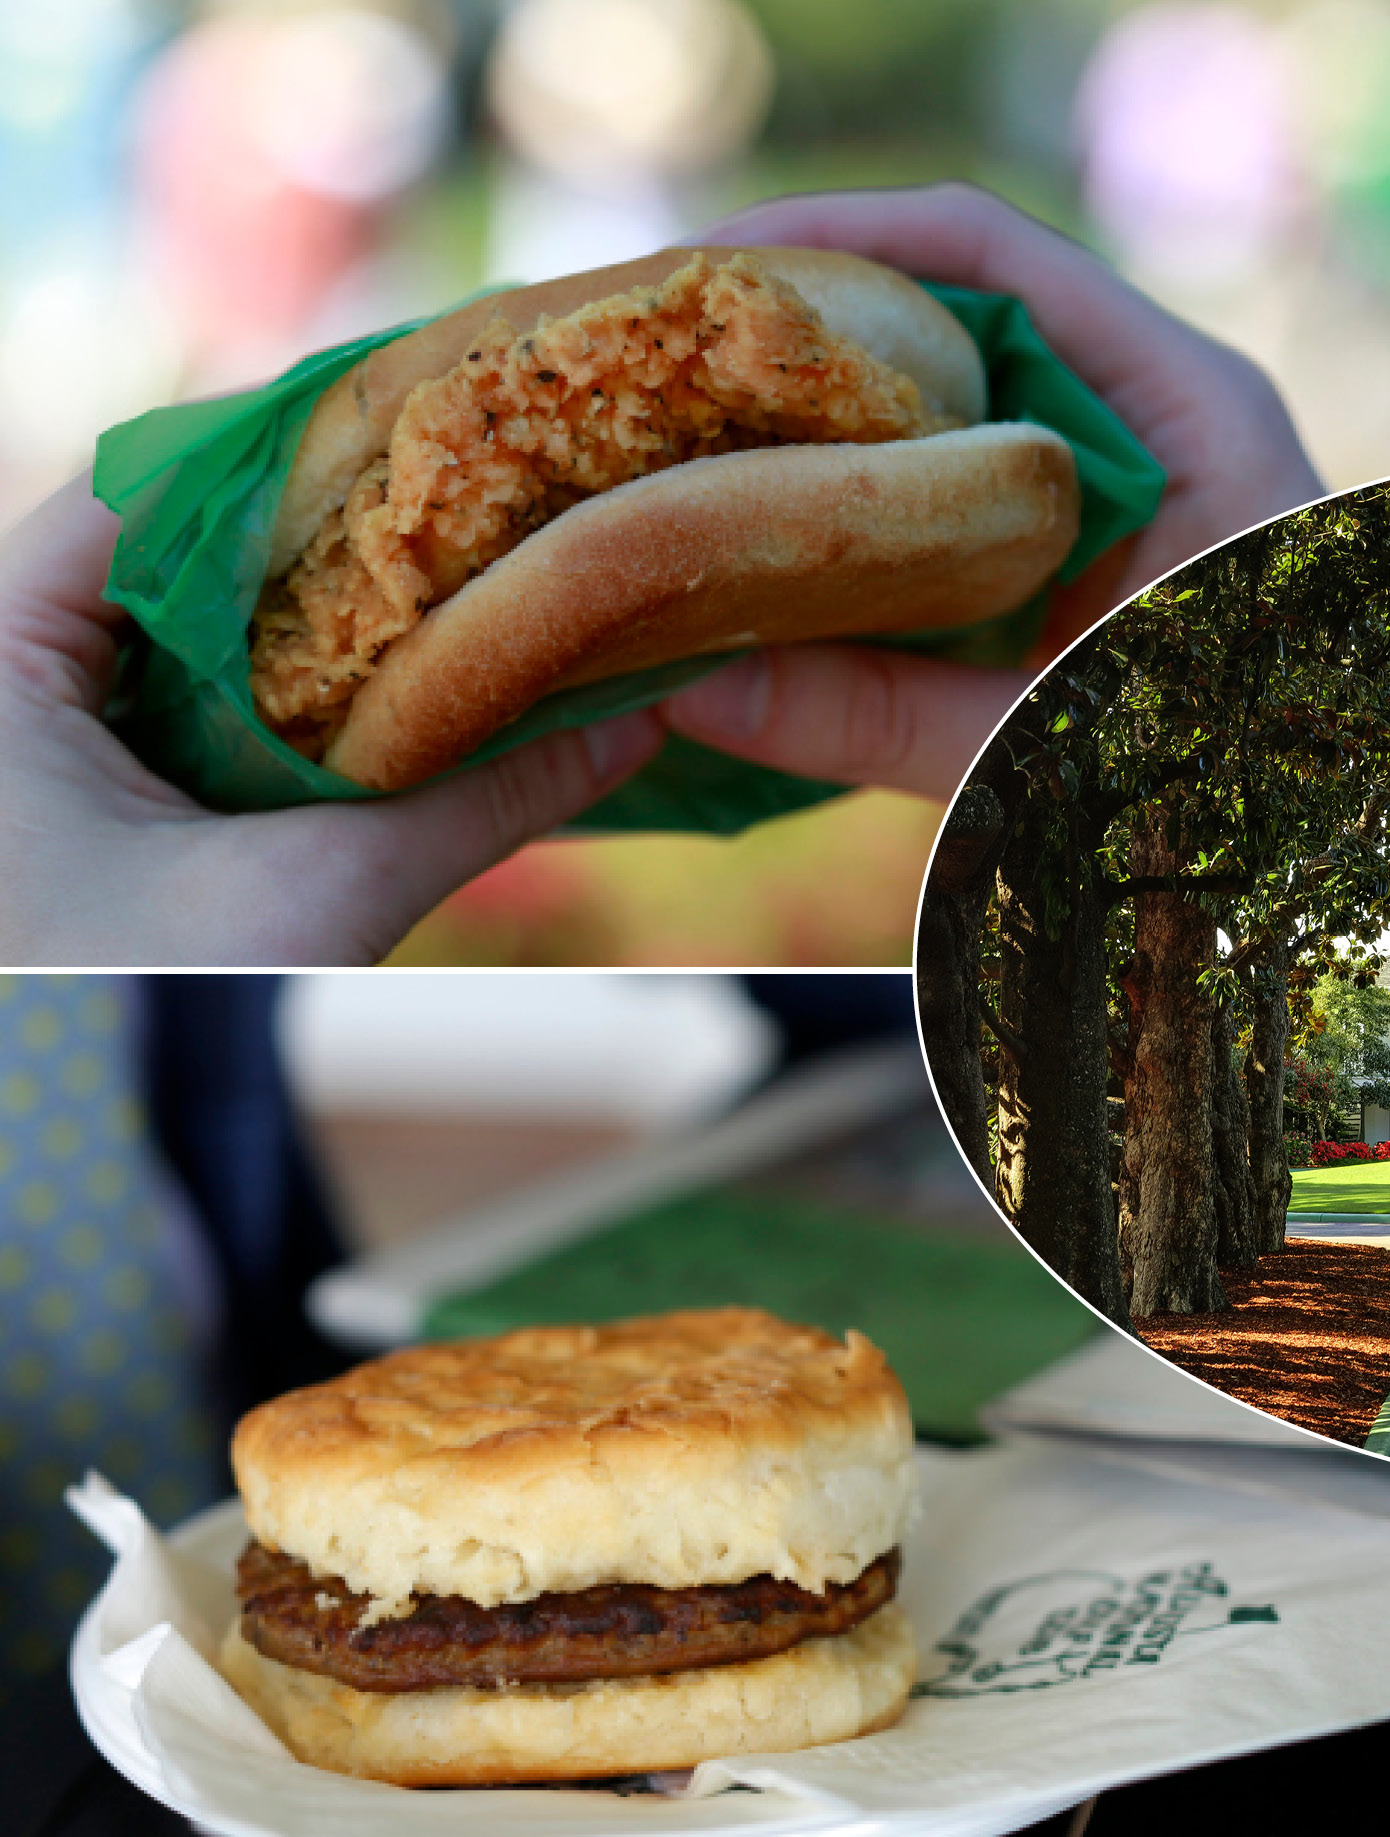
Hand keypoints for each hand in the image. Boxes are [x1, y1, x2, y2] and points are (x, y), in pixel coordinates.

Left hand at [0, 478, 661, 965]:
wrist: (68, 1168)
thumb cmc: (136, 1014)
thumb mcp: (310, 894)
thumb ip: (475, 798)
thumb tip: (636, 721)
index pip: (140, 489)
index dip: (288, 446)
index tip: (427, 423)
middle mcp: (2, 679)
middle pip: (176, 550)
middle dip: (327, 532)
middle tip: (468, 503)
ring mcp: (35, 740)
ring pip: (195, 628)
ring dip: (321, 612)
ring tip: (454, 580)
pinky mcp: (82, 802)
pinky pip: (195, 703)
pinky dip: (294, 689)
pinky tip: (400, 684)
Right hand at [652, 182, 1327, 796]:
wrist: (1372, 865)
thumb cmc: (1269, 788)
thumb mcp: (1067, 748)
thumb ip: (887, 716)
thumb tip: (687, 685)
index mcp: (1191, 410)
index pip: (993, 251)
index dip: (839, 236)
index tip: (699, 272)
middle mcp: (1165, 413)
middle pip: (959, 309)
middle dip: (801, 325)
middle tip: (646, 357)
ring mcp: (1134, 473)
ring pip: (954, 396)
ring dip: (824, 410)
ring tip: (669, 429)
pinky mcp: (1100, 545)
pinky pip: (969, 482)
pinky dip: (870, 491)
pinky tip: (764, 525)